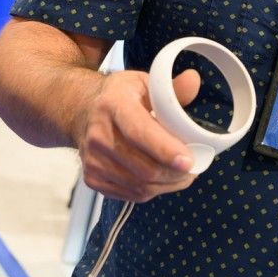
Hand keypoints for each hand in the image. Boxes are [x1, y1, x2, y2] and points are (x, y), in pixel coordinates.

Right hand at [74, 68, 201, 202]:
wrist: (83, 111)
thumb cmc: (122, 96)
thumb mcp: (145, 83)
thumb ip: (172, 89)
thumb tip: (194, 81)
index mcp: (113, 105)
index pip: (139, 132)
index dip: (165, 149)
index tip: (189, 161)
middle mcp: (98, 134)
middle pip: (143, 167)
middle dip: (174, 173)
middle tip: (194, 168)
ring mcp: (93, 159)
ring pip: (139, 185)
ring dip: (167, 184)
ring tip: (182, 174)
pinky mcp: (92, 178)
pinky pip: (131, 194)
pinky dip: (152, 190)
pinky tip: (162, 179)